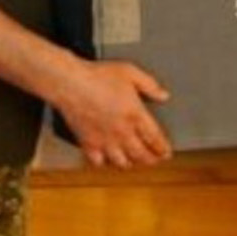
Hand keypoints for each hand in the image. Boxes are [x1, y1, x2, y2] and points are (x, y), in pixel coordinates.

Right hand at [54, 60, 171, 169]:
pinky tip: (105, 159)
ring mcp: (104, 139)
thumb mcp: (130, 72)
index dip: (163, 149)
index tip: (166, 153)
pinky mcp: (87, 143)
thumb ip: (150, 85)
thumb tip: (163, 95)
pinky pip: (98, 161)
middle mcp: (122, 131)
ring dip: (130, 163)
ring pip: (122, 162)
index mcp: (136, 114)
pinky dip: (104, 163)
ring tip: (133, 162)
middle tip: (154, 160)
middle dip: (150, 160)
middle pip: (141, 154)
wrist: (70, 84)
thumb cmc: (97, 77)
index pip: (155, 139)